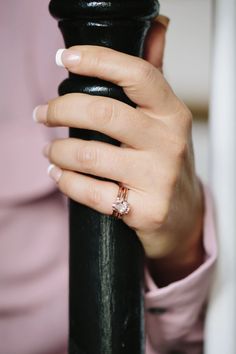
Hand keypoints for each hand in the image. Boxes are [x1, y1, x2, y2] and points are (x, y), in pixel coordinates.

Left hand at [34, 17, 203, 285]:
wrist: (183, 214)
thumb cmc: (167, 163)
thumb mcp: (166, 119)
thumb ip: (154, 76)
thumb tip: (156, 27)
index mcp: (172, 114)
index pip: (137, 74)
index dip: (98, 60)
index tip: (65, 58)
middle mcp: (168, 143)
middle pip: (103, 113)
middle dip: (61, 110)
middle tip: (43, 114)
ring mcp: (157, 178)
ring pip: (90, 155)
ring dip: (58, 150)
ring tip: (49, 149)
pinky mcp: (143, 209)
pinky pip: (90, 193)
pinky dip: (65, 182)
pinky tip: (59, 174)